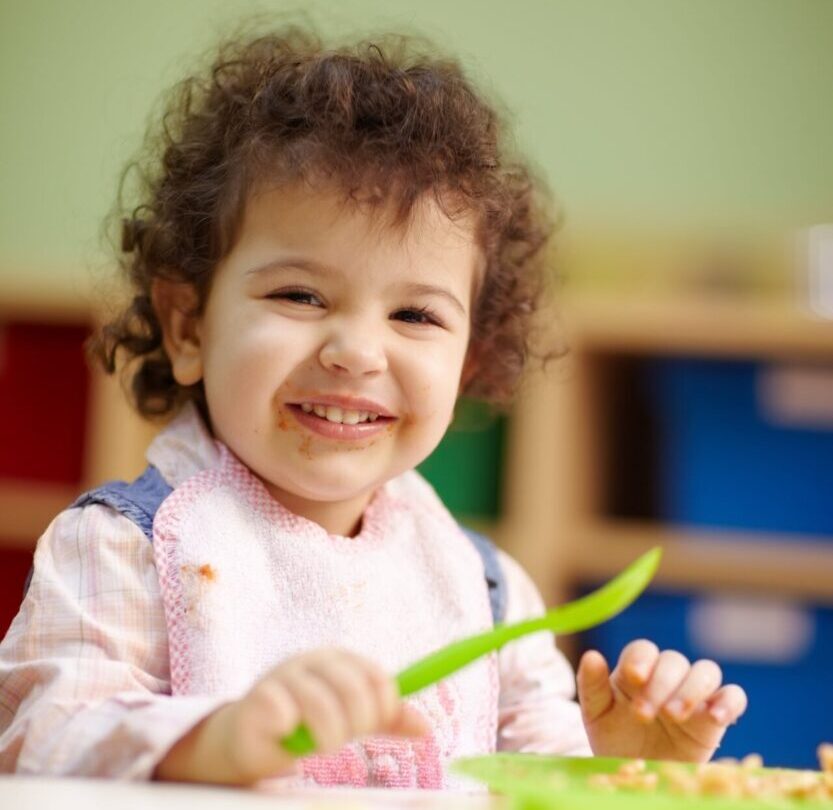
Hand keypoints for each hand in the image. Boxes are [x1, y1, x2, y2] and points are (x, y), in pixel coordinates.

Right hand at [155, 647, 428, 784]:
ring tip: (321, 743)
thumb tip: (425, 729)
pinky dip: (291, 728)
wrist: (251, 739)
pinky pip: (282, 710)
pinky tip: (288, 731)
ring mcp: (283, 675)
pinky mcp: (257, 698)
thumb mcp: (351, 718)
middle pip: (353, 687)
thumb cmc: (307, 724)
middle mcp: (312, 661)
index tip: (375, 725)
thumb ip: (386, 721)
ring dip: (327, 735)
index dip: (385, 705)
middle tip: (344, 739)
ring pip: (320, 704)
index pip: (376, 675)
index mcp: (339, 660)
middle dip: (357, 723)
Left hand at [577, 639, 746, 762]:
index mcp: (637, 670)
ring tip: (675, 715)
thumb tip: (592, 655)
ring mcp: (693, 694)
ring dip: (692, 689)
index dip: (641, 659)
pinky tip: (717, 716)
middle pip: (673, 660)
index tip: (634, 678)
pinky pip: (733, 697)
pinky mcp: (715, 717)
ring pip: (706, 671)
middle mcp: (667, 676)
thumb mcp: (597, 715)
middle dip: (661, 684)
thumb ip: (592, 686)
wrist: (637, 775)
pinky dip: (729, 701)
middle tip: (645, 714)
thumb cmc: (616, 739)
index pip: (643, 650)